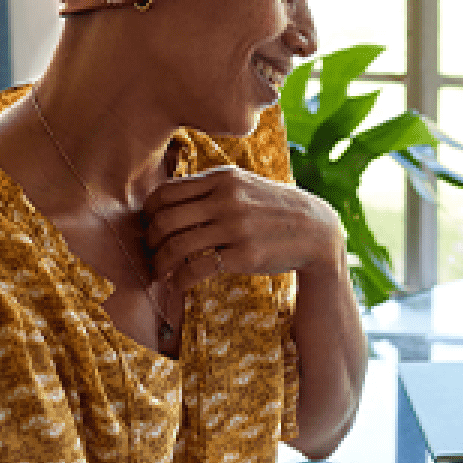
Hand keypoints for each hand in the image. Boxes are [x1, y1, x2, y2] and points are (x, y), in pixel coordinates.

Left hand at [140, 164, 346, 278]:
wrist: (315, 231)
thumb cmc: (271, 208)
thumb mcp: (243, 184)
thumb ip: (209, 186)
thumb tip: (166, 197)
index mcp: (222, 179)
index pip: (166, 193)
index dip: (148, 212)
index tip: (148, 226)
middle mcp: (226, 200)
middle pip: (165, 220)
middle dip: (150, 240)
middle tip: (149, 252)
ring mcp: (235, 228)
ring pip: (177, 246)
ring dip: (160, 263)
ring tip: (159, 272)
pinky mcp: (244, 255)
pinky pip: (198, 269)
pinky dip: (180, 280)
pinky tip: (178, 284)